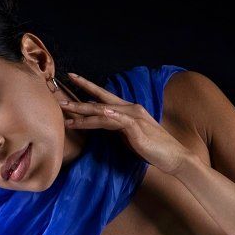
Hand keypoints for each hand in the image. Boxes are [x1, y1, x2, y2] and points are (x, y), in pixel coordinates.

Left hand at [60, 71, 194, 174]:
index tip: (72, 77)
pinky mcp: (137, 130)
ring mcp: (134, 118)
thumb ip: (117, 126)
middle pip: (100, 101)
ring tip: (68, 116)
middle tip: (59, 99)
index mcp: (128, 110)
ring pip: (104, 113)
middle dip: (78, 101)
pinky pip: (119, 121)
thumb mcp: (130, 135)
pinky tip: (100, 113)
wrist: (174, 156)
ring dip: (84, 114)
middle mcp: (130, 109)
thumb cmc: (152, 148)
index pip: (104, 96)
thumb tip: (102, 120)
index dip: (88, 87)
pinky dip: (109, 117)